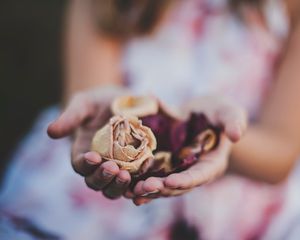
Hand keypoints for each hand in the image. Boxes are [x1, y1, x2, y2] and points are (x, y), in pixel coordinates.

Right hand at [47, 86, 131, 198]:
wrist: (121, 103)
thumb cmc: (98, 102)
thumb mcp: (84, 104)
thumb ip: (70, 117)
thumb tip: (50, 131)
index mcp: (83, 153)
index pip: (80, 166)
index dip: (85, 164)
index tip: (93, 156)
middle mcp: (98, 166)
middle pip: (96, 183)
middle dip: (103, 178)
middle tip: (113, 168)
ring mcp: (117, 170)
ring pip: (114, 188)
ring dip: (119, 186)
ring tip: (127, 175)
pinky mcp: (135, 169)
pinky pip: (135, 183)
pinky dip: (137, 185)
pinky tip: (144, 178)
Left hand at [127, 96, 247, 204]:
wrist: (199, 112)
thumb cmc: (216, 111)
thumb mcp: (227, 111)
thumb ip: (233, 120)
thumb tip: (237, 135)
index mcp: (211, 162)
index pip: (200, 175)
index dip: (186, 180)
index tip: (170, 182)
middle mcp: (194, 171)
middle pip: (179, 185)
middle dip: (162, 189)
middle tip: (143, 188)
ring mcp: (179, 170)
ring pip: (164, 185)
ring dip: (148, 190)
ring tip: (131, 191)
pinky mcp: (166, 166)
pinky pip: (154, 177)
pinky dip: (141, 183)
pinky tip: (127, 187)